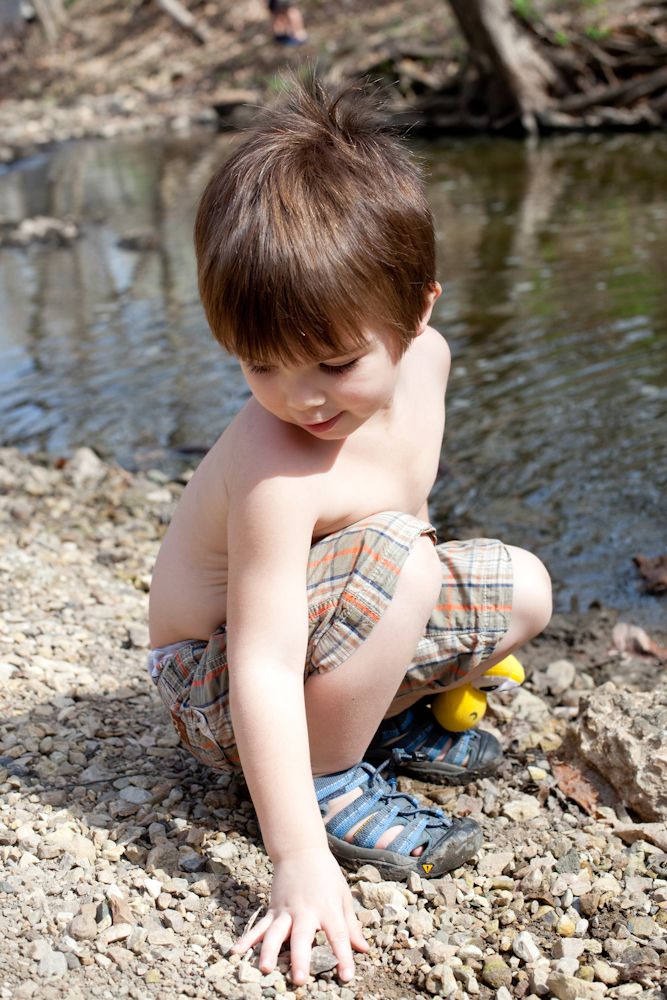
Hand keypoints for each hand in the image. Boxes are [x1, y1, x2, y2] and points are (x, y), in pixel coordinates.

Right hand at [232, 848, 367, 984]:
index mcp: (327, 909)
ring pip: (275, 933)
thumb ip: (351, 925)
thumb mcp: (343, 897)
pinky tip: (235, 952)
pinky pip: (259, 927)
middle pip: (302, 937)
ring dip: (269, 952)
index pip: (337, 936)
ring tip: (265, 969)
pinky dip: (247, 940)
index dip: (343, 957)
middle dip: (300, 959)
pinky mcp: (273, 909)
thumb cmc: (326, 875)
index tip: (346, 977)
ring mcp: (286, 910)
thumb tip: (364, 949)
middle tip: (299, 979)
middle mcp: (305, 911)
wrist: (301, 849)